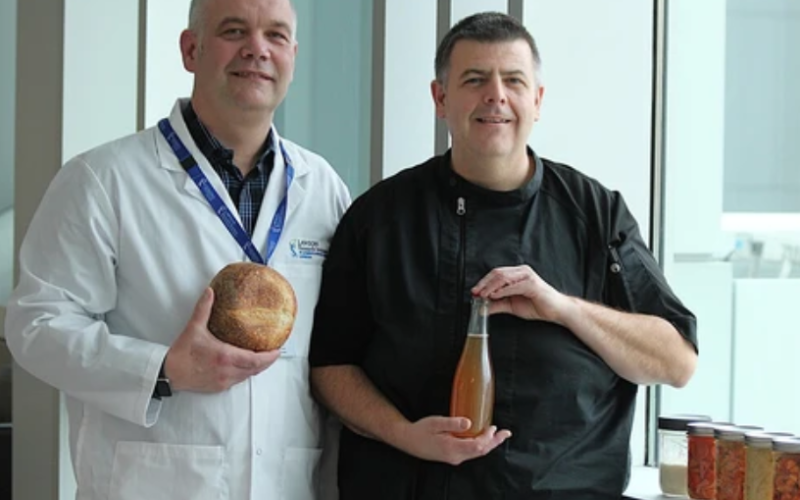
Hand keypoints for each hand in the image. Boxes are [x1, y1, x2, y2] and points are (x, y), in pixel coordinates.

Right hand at [164, 288, 280, 392]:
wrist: (168, 373)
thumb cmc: (181, 352)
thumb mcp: (194, 327)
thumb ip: (204, 308)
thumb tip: (210, 291)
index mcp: (225, 356)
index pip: (255, 360)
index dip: (269, 356)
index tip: (278, 350)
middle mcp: (227, 371)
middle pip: (256, 369)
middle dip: (267, 361)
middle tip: (274, 352)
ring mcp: (224, 381)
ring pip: (248, 376)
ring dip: (256, 367)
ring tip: (263, 357)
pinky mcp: (219, 387)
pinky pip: (238, 380)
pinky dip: (245, 372)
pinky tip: (246, 365)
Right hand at [394, 416, 510, 465]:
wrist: (408, 441)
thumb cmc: (421, 430)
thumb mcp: (436, 423)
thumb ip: (452, 423)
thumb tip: (469, 422)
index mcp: (452, 448)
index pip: (477, 446)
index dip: (488, 438)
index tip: (494, 427)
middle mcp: (456, 456)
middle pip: (481, 451)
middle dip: (494, 442)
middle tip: (506, 433)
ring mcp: (454, 458)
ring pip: (477, 453)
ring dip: (489, 444)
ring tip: (498, 435)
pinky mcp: (452, 456)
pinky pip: (470, 452)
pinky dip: (480, 445)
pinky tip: (482, 437)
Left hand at [471, 265, 572, 323]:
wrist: (557, 311)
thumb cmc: (538, 305)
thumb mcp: (512, 306)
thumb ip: (498, 305)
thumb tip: (482, 308)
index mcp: (517, 273)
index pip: (496, 274)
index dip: (483, 282)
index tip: (474, 292)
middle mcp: (522, 271)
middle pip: (497, 273)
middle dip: (484, 284)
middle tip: (475, 293)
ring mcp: (527, 276)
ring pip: (503, 277)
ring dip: (490, 287)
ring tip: (483, 295)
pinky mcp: (532, 284)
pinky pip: (513, 286)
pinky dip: (502, 291)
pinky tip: (494, 296)